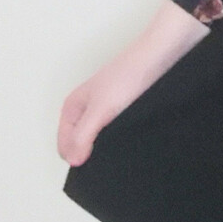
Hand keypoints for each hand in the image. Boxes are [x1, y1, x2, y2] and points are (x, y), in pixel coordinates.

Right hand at [59, 0, 209, 166]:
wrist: (157, 57)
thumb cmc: (128, 76)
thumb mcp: (101, 110)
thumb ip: (83, 136)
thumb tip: (73, 161)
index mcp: (72, 108)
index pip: (64, 146)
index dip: (77, 157)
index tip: (94, 164)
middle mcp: (85, 109)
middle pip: (79, 144)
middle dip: (88, 154)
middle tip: (106, 160)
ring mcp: (103, 110)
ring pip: (97, 139)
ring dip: (104, 148)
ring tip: (118, 151)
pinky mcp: (122, 110)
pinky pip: (114, 133)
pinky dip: (118, 140)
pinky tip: (129, 141)